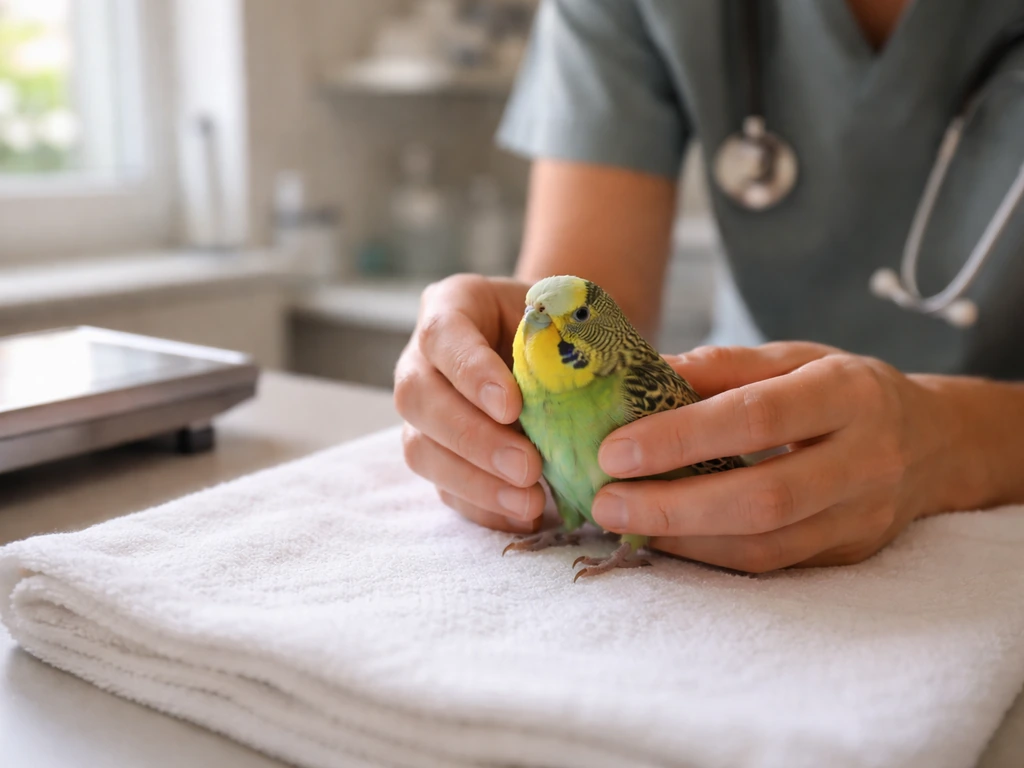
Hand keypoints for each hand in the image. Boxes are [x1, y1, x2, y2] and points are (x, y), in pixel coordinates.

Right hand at [394, 274, 546, 533]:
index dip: (471, 373)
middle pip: (420, 398)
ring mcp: (422, 411)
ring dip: (475, 482)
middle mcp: (422, 358)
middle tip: (528, 467)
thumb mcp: (566, 314)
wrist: (557, 348)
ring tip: (530, 502)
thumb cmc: (561, 326)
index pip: (443, 335)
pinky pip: (443, 487)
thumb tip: (598, 386)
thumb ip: (568, 339)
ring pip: (422, 449)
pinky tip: (522, 515)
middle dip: (473, 438)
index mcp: (452, 305)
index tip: (511, 406)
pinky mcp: (436, 455)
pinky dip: (482, 507)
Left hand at [590, 342, 956, 572]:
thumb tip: (637, 378)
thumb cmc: (844, 390)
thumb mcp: (792, 357)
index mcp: (848, 393)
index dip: (681, 437)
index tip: (614, 449)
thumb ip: (720, 366)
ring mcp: (863, 516)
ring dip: (684, 539)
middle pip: (764, 496)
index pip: (758, 417)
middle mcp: (865, 459)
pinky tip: (664, 539)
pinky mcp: (851, 554)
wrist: (934, 443)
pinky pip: (773, 564)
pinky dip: (710, 555)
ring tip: (621, 522)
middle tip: (604, 501)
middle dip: (673, 505)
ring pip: (767, 544)